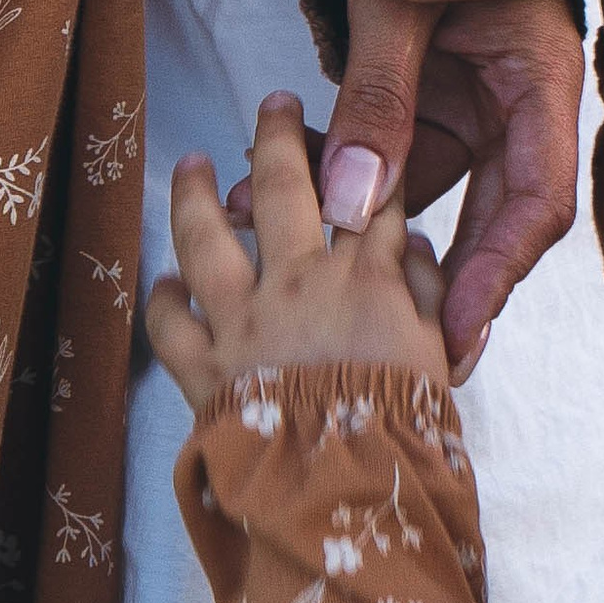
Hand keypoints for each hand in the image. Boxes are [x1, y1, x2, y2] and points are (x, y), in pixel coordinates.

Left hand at [146, 93, 450, 419]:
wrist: (347, 499)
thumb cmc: (405, 435)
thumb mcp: (439, 357)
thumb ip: (429, 295)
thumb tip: (412, 249)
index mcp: (368, 276)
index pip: (371, 197)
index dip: (369, 160)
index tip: (362, 136)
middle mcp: (300, 282)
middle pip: (287, 185)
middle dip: (280, 135)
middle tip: (274, 103)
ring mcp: (245, 321)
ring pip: (208, 235)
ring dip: (196, 194)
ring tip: (193, 164)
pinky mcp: (205, 367)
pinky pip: (171, 323)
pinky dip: (164, 298)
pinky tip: (165, 280)